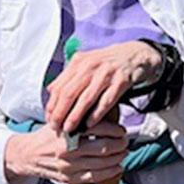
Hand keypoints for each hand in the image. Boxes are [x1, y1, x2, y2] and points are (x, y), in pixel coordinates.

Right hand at [4, 119, 127, 183]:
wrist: (27, 154)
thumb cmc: (47, 136)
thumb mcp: (60, 121)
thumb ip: (78, 117)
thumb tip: (103, 109)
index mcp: (67, 131)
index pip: (98, 128)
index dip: (115, 130)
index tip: (121, 130)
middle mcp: (67, 149)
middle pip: (103, 147)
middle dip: (120, 144)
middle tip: (125, 141)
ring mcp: (68, 165)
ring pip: (101, 163)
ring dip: (118, 158)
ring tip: (124, 152)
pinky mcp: (68, 177)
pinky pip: (94, 177)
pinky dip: (109, 172)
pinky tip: (118, 167)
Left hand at [45, 40, 161, 134]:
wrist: (135, 55)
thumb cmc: (107, 63)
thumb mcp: (86, 63)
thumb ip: (68, 76)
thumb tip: (50, 90)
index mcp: (79, 62)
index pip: (59, 86)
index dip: (52, 104)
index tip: (49, 118)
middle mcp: (91, 66)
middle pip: (69, 93)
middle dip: (60, 112)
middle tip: (55, 127)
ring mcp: (106, 73)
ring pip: (86, 98)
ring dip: (75, 116)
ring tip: (69, 129)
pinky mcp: (121, 81)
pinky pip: (106, 101)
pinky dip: (97, 114)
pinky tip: (89, 124)